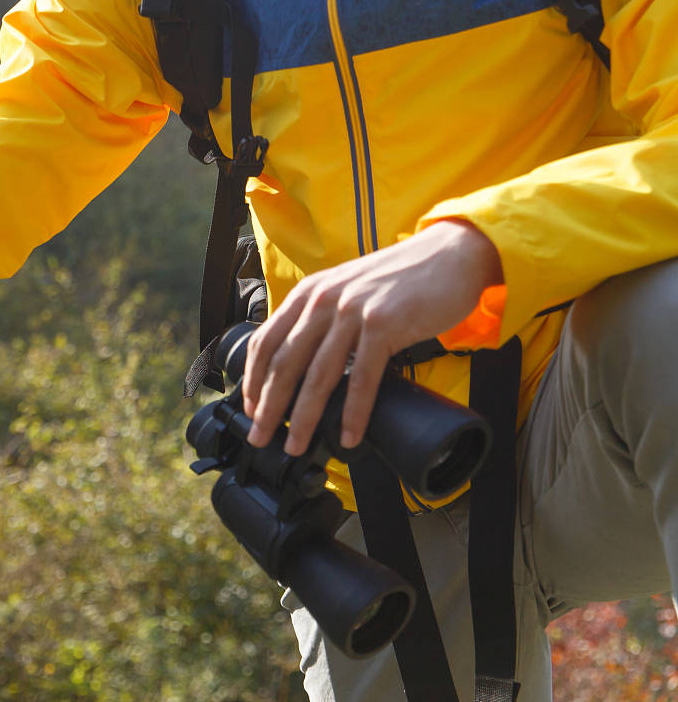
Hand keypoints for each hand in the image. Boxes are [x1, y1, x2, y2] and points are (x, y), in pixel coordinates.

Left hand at [243, 220, 502, 454]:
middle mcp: (322, 300)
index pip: (265, 342)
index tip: (251, 409)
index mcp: (308, 293)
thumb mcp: (346, 291)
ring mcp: (352, 311)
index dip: (253, 380)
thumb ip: (323, 319)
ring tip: (296, 446)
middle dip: (269, 407)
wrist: (450, 255)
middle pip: (285, 364)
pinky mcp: (384, 325)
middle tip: (261, 438)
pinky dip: (354, 412)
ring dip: (304, 417)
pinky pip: (362, 378)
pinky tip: (349, 435)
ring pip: (319, 375)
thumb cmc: (399, 280)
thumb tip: (305, 365)